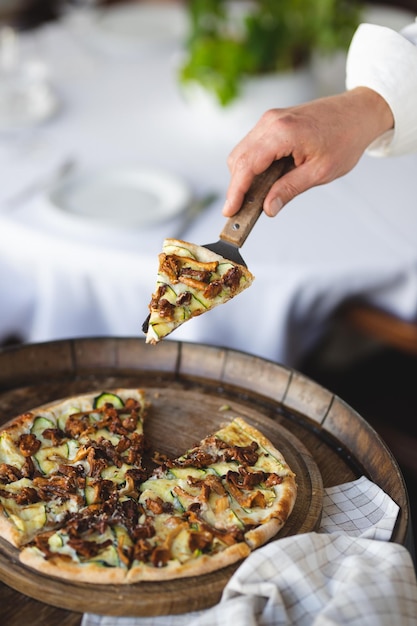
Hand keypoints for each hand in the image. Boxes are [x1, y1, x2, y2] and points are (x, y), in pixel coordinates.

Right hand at [222, 87, 393, 217]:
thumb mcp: (319, 172)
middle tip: (244, 210)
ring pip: (242, 153)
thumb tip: (267, 208)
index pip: (247, 166)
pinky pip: (252, 146)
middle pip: (238, 159)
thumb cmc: (345, 138)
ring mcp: (269, 119)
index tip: (229, 211)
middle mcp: (270, 122)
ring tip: (258, 196)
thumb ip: (289, 190)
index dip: (235, 191)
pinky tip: (265, 180)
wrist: (358, 112)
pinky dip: (252, 165)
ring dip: (244, 176)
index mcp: (282, 132)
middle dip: (237, 186)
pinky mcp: (272, 121)